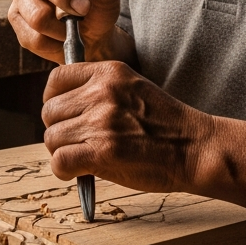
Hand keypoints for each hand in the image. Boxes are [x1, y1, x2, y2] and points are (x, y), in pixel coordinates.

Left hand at [41, 60, 211, 192]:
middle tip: (78, 142)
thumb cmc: (165, 124)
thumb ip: (98, 90)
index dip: (54, 99)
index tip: (63, 114)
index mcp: (109, 72)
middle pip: (49, 111)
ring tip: (83, 157)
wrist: (195, 148)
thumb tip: (60, 106)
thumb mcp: (132, 88)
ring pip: (52, 138)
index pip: (57, 79)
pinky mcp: (102, 151)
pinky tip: (79, 172)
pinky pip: (60, 161)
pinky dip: (64, 171)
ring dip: (63, 152)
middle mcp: (102, 92)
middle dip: (59, 129)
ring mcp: (101, 121)